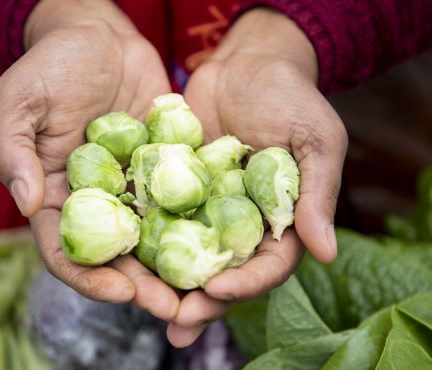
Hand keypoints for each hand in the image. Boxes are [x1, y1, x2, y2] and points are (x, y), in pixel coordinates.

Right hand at [0, 0, 180, 324]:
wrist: (96, 35)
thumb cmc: (49, 66)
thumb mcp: (17, 103)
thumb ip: (14, 153)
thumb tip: (29, 205)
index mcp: (56, 197)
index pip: (67, 251)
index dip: (90, 277)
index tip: (121, 291)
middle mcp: (97, 200)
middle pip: (117, 255)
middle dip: (143, 285)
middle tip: (174, 307)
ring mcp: (133, 186)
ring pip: (155, 235)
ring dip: (177, 264)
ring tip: (205, 286)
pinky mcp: (166, 166)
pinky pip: (183, 196)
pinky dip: (201, 219)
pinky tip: (224, 237)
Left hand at [168, 8, 347, 346]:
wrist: (247, 63)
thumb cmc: (291, 97)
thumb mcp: (316, 139)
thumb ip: (317, 194)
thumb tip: (326, 253)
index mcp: (279, 221)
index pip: (267, 265)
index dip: (245, 282)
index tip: (217, 288)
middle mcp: (240, 223)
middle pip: (223, 270)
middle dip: (201, 298)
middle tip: (176, 320)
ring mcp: (206, 208)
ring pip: (187, 253)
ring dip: (167, 282)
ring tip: (143, 304)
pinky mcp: (175, 188)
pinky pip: (159, 216)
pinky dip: (143, 237)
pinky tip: (122, 255)